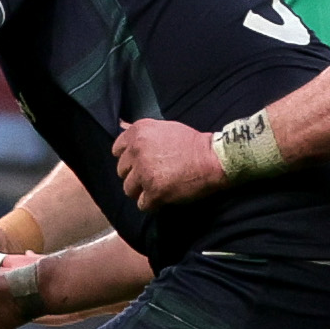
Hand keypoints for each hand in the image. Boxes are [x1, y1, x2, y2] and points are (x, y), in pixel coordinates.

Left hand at [111, 117, 225, 210]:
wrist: (212, 159)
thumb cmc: (191, 143)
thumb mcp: (163, 128)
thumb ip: (141, 133)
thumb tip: (120, 124)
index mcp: (138, 132)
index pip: (116, 151)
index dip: (128, 159)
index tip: (139, 163)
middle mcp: (136, 150)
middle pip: (122, 171)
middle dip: (135, 176)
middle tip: (153, 176)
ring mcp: (144, 172)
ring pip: (128, 189)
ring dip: (141, 191)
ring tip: (158, 188)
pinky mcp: (154, 191)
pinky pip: (142, 204)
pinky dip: (152, 204)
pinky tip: (163, 198)